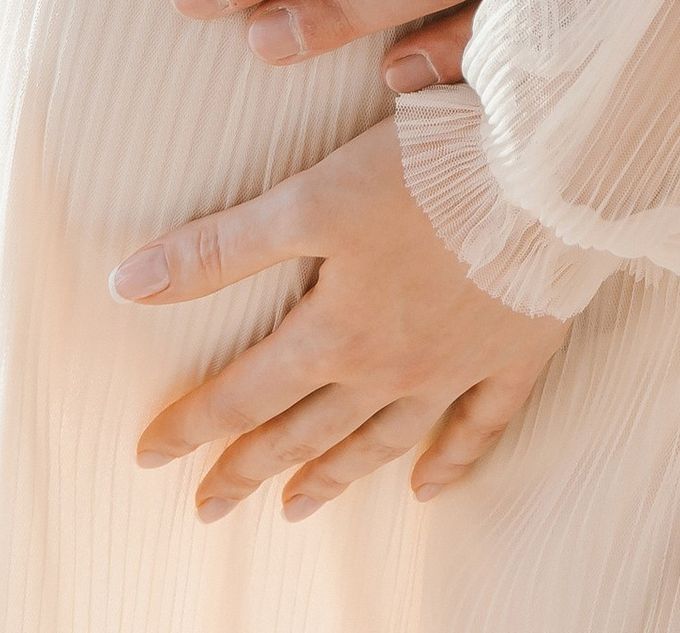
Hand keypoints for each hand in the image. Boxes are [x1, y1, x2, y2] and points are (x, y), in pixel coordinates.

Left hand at [118, 115, 565, 518]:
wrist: (553, 170)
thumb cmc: (431, 171)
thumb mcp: (314, 196)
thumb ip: (222, 246)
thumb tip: (127, 283)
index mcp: (336, 330)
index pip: (246, 393)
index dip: (192, 424)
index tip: (149, 454)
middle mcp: (390, 366)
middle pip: (304, 431)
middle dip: (249, 470)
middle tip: (207, 506)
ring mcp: (456, 369)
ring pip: (381, 439)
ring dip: (333, 476)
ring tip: (296, 508)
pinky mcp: (514, 353)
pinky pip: (480, 426)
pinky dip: (451, 463)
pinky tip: (427, 489)